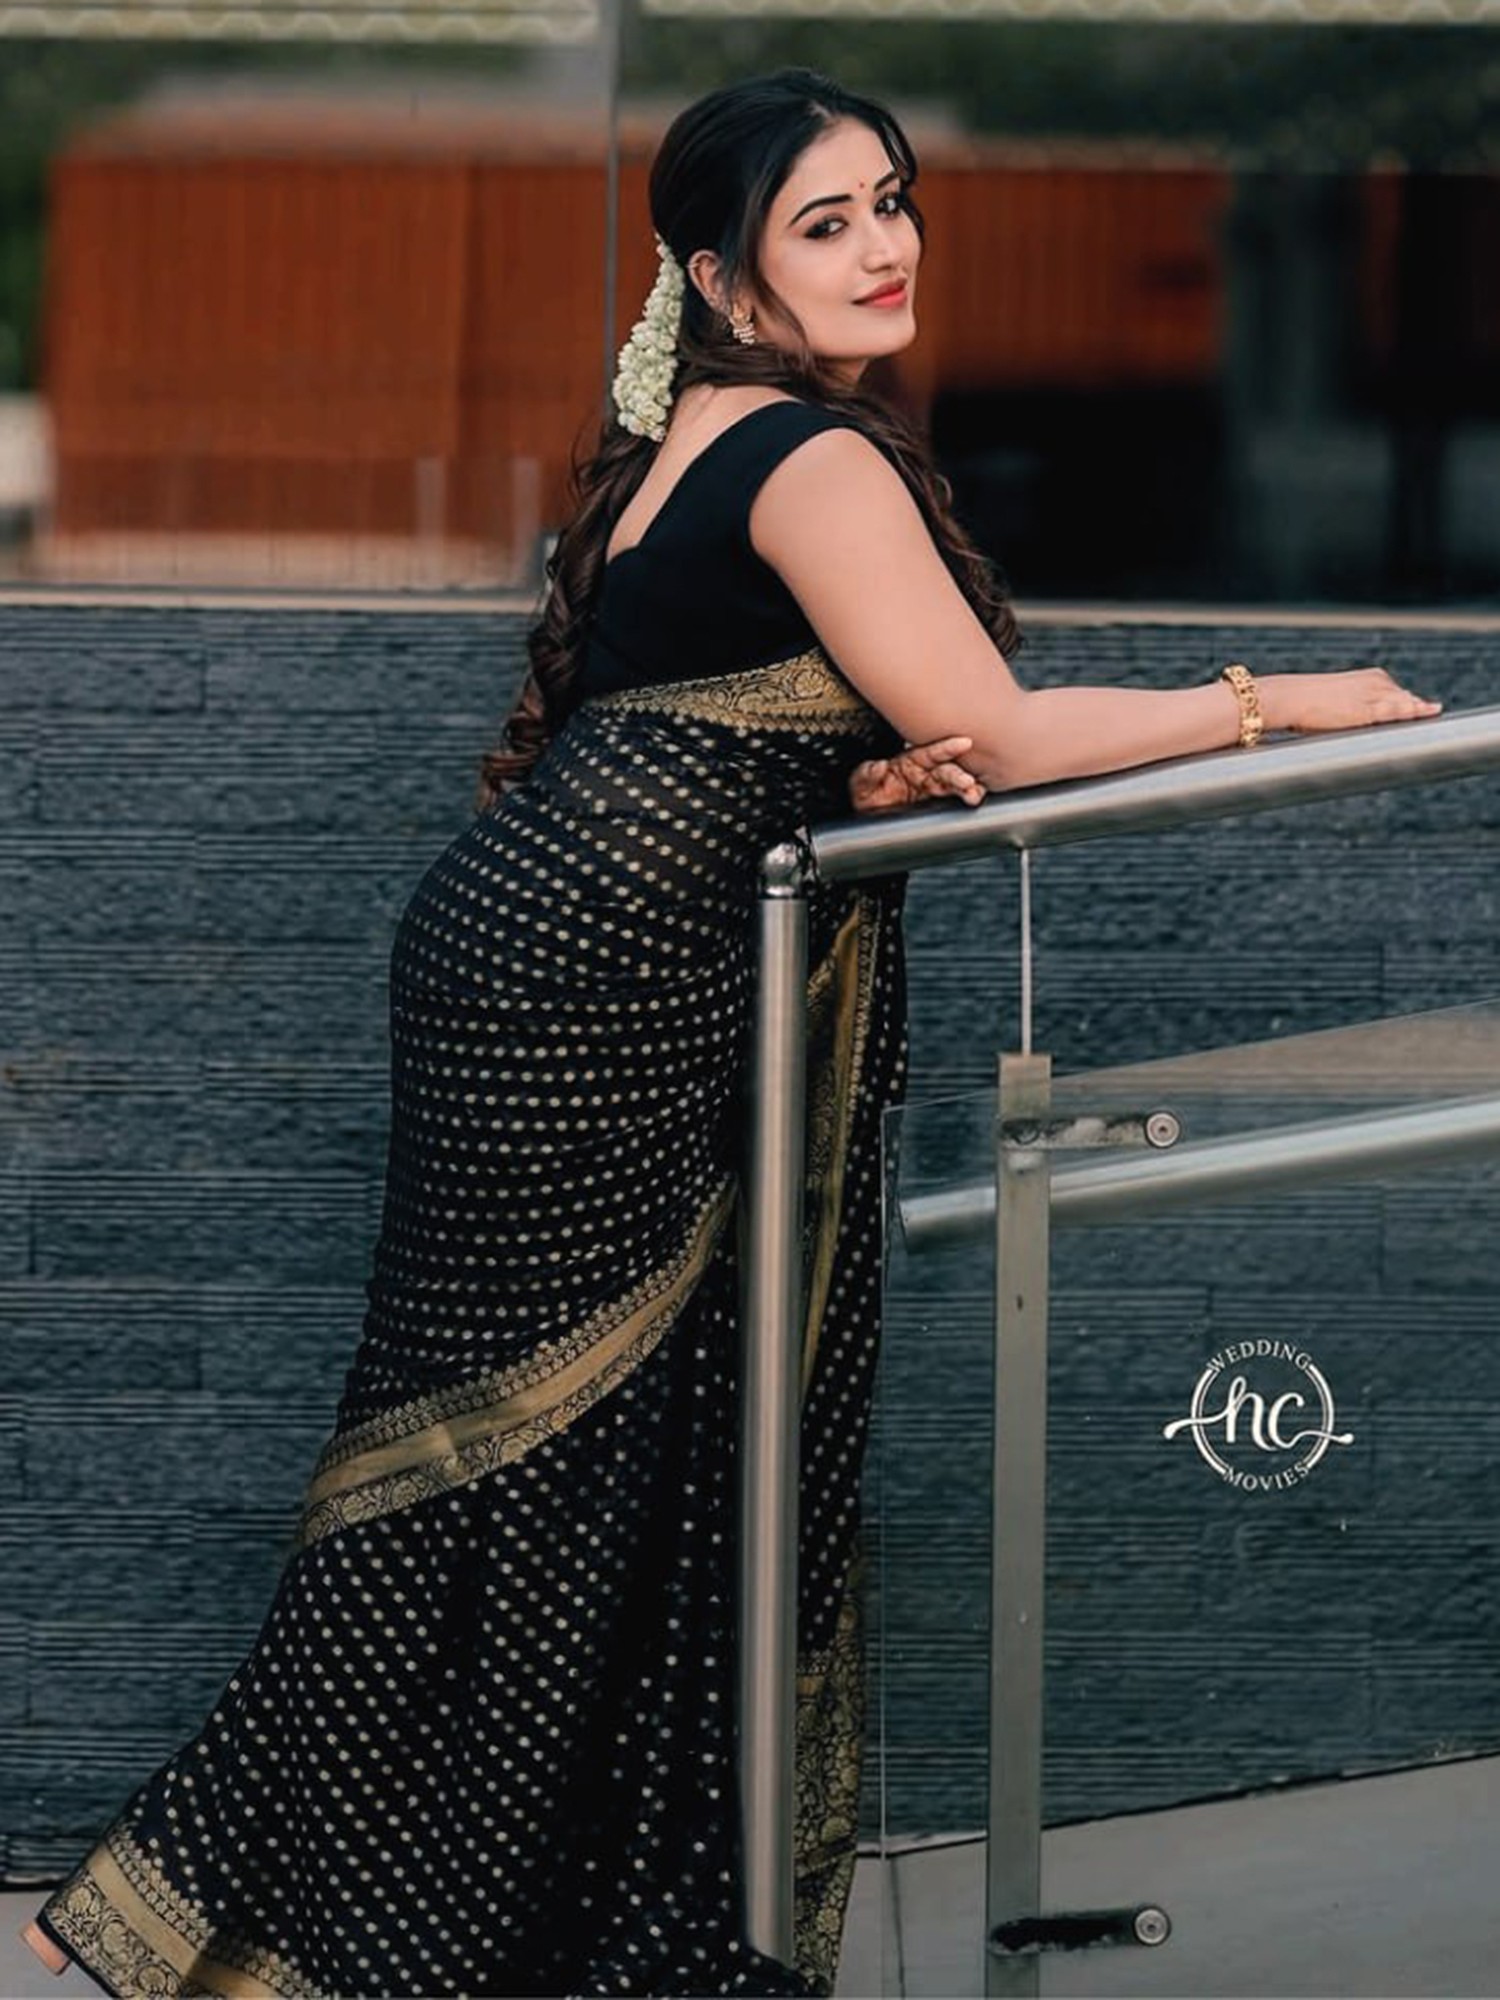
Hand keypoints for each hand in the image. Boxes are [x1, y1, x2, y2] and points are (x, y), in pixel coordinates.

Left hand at [849, 734, 985, 811]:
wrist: (867, 816)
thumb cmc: (867, 793)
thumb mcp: (859, 782)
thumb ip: (867, 773)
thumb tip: (879, 767)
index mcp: (911, 761)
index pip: (933, 752)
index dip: (948, 747)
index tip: (964, 742)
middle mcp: (926, 774)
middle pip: (948, 771)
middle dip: (959, 775)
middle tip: (968, 782)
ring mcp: (932, 790)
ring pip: (955, 787)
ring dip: (968, 789)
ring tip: (974, 795)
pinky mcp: (935, 806)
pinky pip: (953, 802)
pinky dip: (965, 802)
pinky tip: (973, 802)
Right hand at [1258, 667, 1442, 734]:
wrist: (1289, 698)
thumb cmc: (1301, 702)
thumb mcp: (1330, 700)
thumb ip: (1346, 709)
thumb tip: (1342, 722)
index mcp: (1367, 678)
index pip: (1396, 692)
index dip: (1409, 702)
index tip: (1422, 708)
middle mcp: (1375, 683)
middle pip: (1405, 697)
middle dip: (1417, 707)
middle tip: (1432, 712)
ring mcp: (1374, 696)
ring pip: (1407, 703)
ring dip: (1420, 710)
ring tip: (1434, 713)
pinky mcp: (1369, 711)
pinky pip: (1399, 711)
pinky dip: (1415, 712)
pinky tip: (1430, 713)